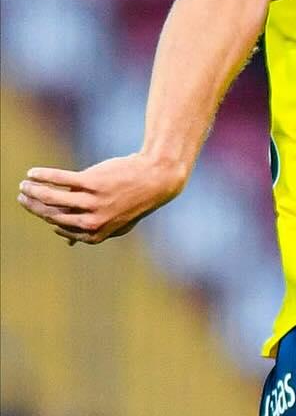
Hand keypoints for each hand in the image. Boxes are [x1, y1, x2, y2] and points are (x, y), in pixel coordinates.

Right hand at [17, 151, 187, 244]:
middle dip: (33, 205)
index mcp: (97, 234)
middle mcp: (94, 221)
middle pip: (53, 214)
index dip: (45, 218)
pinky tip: (33, 173)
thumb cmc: (133, 201)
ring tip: (24, 184)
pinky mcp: (92, 182)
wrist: (154, 179)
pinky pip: (59, 179)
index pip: (61, 228)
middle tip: (21, 195)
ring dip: (33, 190)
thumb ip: (92, 232)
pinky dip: (43, 176)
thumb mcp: (115, 223)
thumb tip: (67, 242)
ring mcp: (93, 202)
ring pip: (52, 198)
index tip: (36, 208)